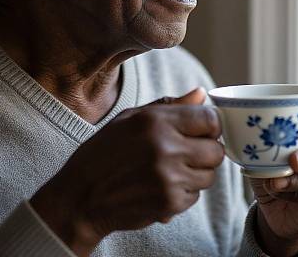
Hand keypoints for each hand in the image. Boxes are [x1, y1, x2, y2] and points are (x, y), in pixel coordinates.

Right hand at [30, 88, 223, 255]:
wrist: (82, 195)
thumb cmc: (105, 151)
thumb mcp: (132, 118)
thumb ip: (171, 105)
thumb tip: (202, 94)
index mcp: (156, 121)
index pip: (210, 120)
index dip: (211, 125)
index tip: (203, 129)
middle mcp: (166, 148)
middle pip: (216, 150)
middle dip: (206, 151)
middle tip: (187, 151)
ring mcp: (169, 178)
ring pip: (209, 175)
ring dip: (196, 173)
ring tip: (171, 169)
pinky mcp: (169, 203)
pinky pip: (195, 196)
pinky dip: (184, 192)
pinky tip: (161, 186)